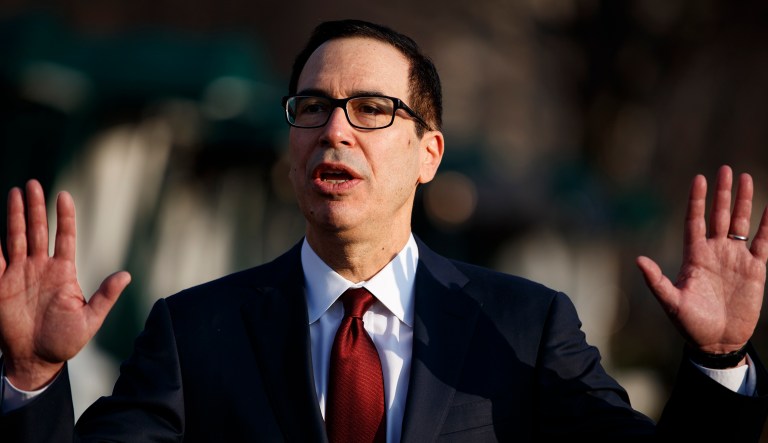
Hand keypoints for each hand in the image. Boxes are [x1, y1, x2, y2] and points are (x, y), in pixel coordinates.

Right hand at [0, 180, 129, 389]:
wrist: (37, 360)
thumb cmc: (66, 340)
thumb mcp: (91, 319)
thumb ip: (106, 296)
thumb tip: (126, 275)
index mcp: (63, 272)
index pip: (65, 237)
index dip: (64, 216)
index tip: (63, 195)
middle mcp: (41, 267)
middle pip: (38, 230)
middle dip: (35, 208)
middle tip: (33, 183)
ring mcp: (20, 274)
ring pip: (16, 237)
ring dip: (15, 216)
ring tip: (15, 192)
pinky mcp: (2, 285)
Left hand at [637, 165, 767, 359]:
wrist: (717, 342)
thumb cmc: (690, 323)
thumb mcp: (671, 302)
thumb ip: (656, 280)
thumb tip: (638, 260)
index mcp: (694, 256)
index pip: (695, 221)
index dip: (697, 200)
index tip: (699, 178)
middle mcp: (714, 252)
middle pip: (718, 215)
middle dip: (722, 193)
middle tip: (726, 169)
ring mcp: (734, 259)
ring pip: (739, 223)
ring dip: (742, 202)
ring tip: (745, 178)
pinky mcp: (754, 270)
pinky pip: (762, 242)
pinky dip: (766, 225)